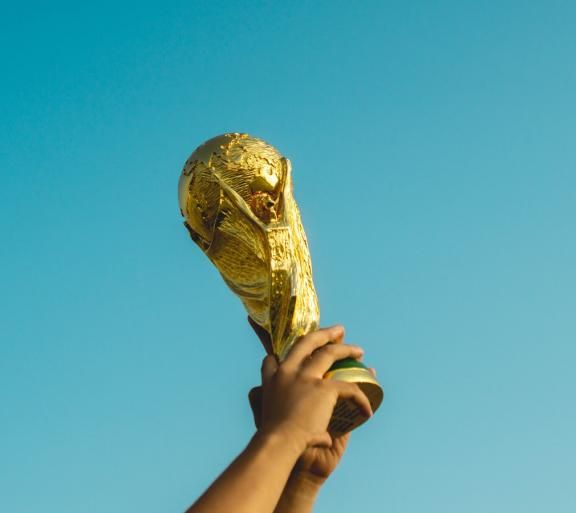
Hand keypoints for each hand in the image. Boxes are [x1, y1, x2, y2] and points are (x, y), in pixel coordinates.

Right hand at [248, 318, 370, 461]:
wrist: (278, 444)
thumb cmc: (273, 440)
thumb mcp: (265, 418)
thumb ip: (272, 411)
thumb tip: (297, 420)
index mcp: (271, 380)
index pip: (272, 360)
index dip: (281, 357)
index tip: (289, 355)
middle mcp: (286, 372)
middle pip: (306, 343)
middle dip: (324, 334)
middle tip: (338, 330)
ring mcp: (305, 377)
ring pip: (330, 353)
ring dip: (346, 350)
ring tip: (358, 350)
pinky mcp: (323, 388)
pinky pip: (349, 388)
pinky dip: (361, 398)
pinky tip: (367, 409)